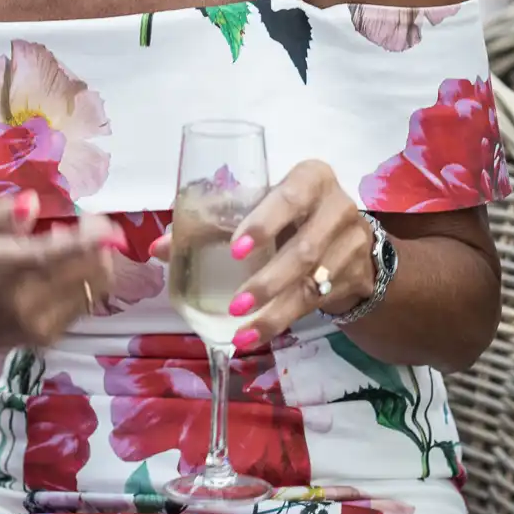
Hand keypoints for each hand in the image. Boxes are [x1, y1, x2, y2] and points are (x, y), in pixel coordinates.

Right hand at [0, 192, 117, 363]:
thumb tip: (32, 203)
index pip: (53, 255)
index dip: (88, 239)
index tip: (106, 223)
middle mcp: (24, 302)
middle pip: (87, 270)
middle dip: (97, 241)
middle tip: (83, 222)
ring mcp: (40, 324)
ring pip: (95, 286)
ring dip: (95, 259)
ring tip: (70, 244)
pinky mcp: (51, 336)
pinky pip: (87, 300)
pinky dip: (85, 278)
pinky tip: (63, 268)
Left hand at [154, 160, 375, 350]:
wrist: (347, 237)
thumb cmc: (289, 214)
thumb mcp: (260, 207)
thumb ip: (213, 222)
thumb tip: (159, 248)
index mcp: (311, 177)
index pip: (289, 196)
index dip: (264, 223)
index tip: (235, 250)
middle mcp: (336, 206)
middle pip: (304, 247)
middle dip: (268, 279)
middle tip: (235, 303)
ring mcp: (351, 242)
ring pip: (311, 283)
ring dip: (274, 310)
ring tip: (240, 329)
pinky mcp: (354, 274)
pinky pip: (316, 303)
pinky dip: (281, 321)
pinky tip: (254, 335)